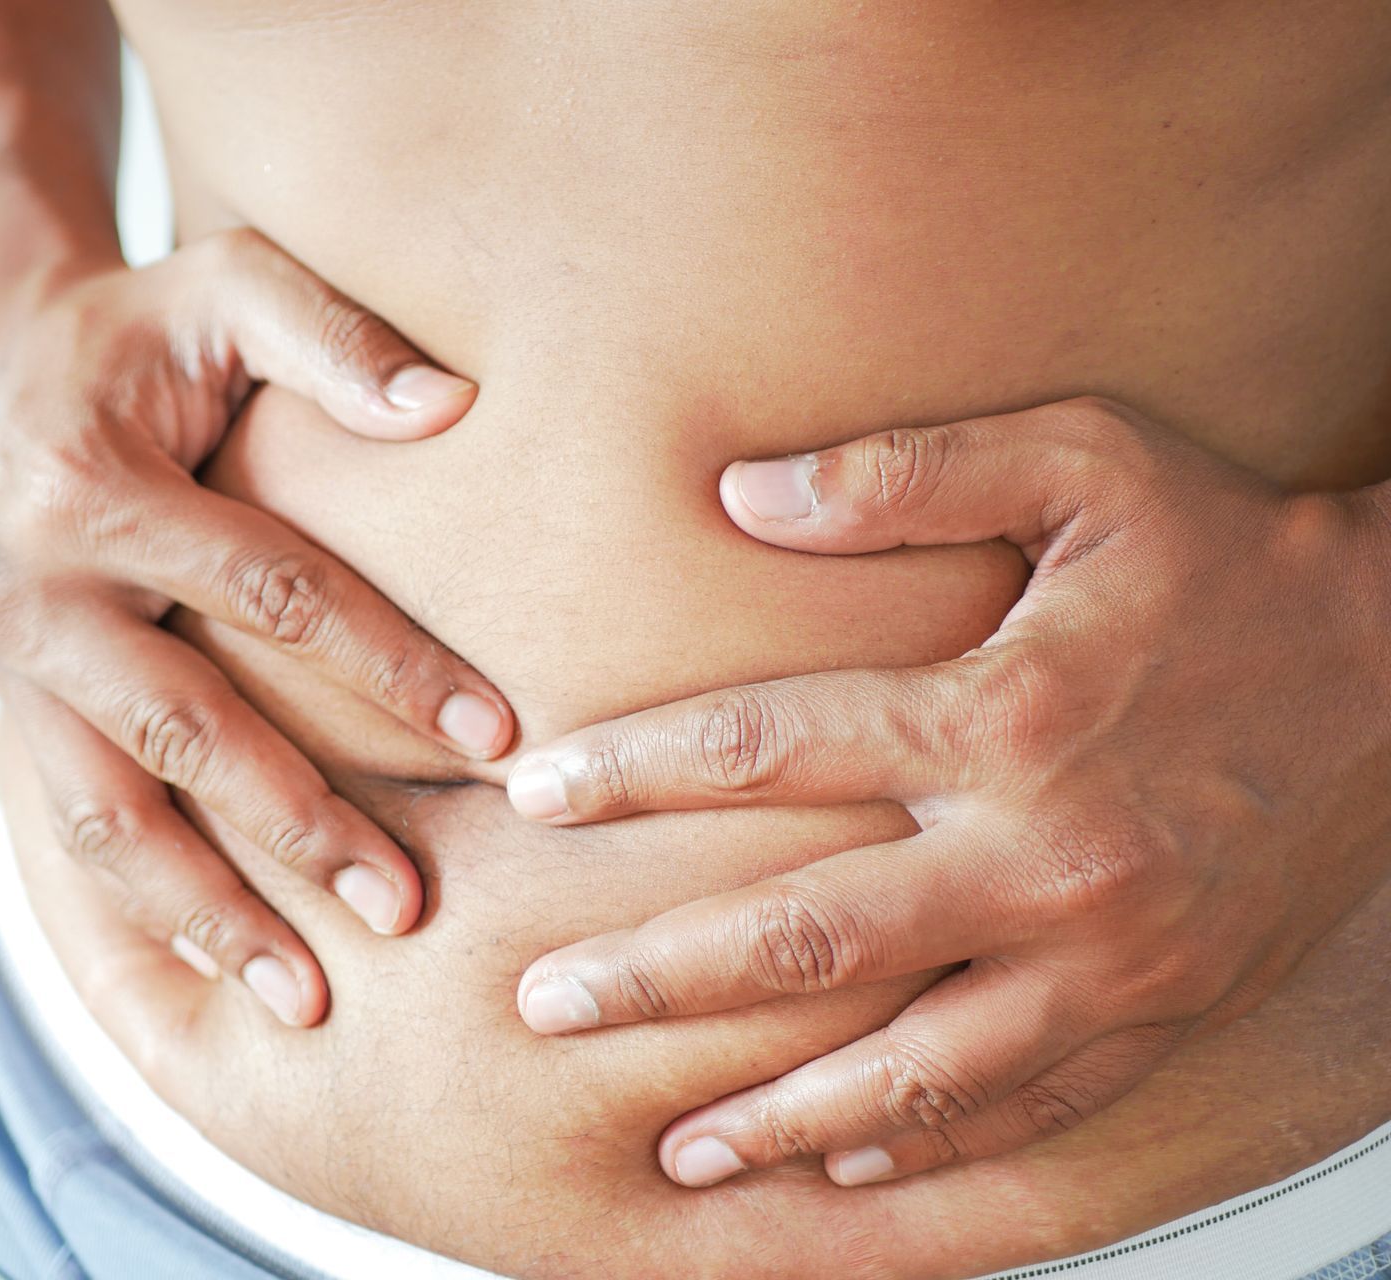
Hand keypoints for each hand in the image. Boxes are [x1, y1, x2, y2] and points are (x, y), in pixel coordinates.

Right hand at [0, 228, 514, 1026]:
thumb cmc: (141, 329)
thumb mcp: (225, 283)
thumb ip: (330, 334)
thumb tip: (448, 408)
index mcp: (88, 485)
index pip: (272, 593)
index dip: (390, 666)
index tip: (497, 737)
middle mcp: (29, 588)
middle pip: (184, 732)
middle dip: (300, 827)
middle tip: (408, 909)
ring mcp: (5, 662)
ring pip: (106, 815)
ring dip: (210, 911)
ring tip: (309, 998)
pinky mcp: (5, 705)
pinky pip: (71, 825)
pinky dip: (146, 904)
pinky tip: (219, 965)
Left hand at [505, 396, 1390, 1186]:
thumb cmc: (1233, 551)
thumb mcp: (1085, 462)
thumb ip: (908, 472)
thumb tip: (739, 493)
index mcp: (1002, 716)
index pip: (768, 749)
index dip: (634, 773)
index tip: (534, 796)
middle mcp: (1044, 853)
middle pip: (808, 940)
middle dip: (658, 981)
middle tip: (544, 1008)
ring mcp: (1109, 954)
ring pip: (914, 1069)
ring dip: (780, 1114)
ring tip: (675, 1147)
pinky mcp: (1164, 1008)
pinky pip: (1032, 1105)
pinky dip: (929, 1144)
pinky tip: (846, 1164)